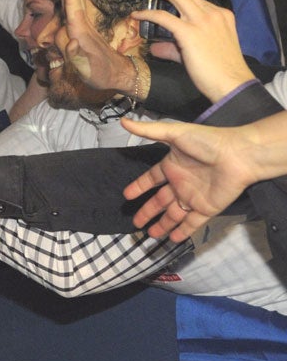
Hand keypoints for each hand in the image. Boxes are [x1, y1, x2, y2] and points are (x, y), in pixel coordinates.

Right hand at [58, 0, 137, 93]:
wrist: (118, 75)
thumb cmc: (101, 75)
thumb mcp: (88, 70)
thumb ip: (76, 55)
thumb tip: (71, 40)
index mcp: (80, 30)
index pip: (71, 2)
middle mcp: (80, 24)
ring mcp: (80, 26)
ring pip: (70, 1)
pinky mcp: (80, 30)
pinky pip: (69, 10)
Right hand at [121, 116, 261, 241]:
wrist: (238, 156)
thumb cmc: (207, 142)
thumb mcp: (175, 133)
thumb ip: (148, 130)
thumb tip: (122, 121)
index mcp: (172, 166)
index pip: (151, 179)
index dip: (139, 187)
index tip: (127, 195)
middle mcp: (180, 183)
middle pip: (160, 201)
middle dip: (148, 212)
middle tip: (135, 223)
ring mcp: (193, 197)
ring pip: (174, 215)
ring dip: (163, 224)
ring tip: (151, 235)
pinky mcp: (206, 208)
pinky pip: (192, 223)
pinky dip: (182, 232)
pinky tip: (172, 239)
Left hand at [130, 0, 254, 102]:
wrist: (232, 83)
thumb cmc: (220, 71)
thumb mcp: (202, 51)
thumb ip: (177, 48)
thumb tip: (155, 48)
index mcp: (222, 15)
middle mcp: (213, 13)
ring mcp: (202, 20)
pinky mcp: (189, 32)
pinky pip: (162, 16)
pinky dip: (147, 13)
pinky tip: (137, 15)